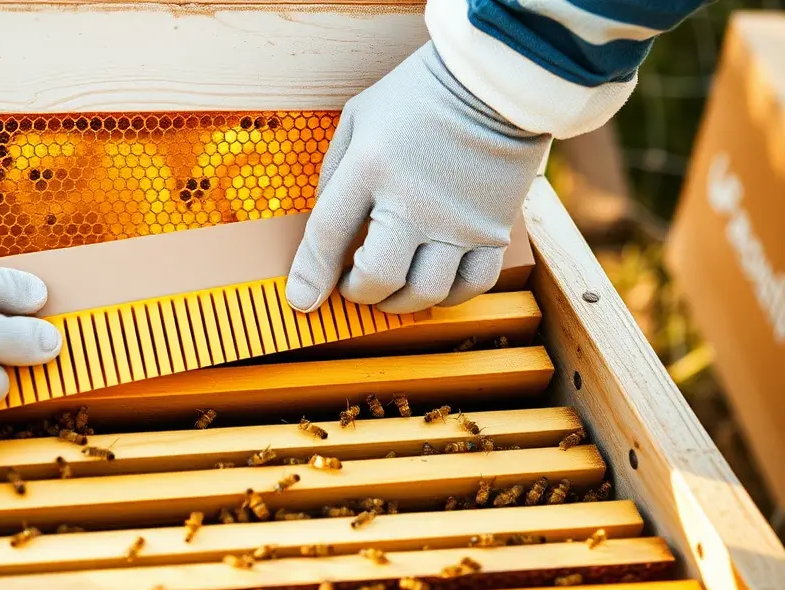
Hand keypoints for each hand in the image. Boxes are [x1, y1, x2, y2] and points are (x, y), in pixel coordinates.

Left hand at [285, 41, 550, 313]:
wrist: (496, 77)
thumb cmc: (419, 94)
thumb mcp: (358, 117)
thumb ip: (335, 174)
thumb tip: (328, 232)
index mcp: (371, 167)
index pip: (328, 236)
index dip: (310, 276)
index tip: (302, 299)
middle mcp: (414, 200)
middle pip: (379, 277)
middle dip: (357, 293)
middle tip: (353, 285)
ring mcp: (458, 219)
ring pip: (425, 291)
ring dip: (399, 301)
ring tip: (391, 289)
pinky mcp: (496, 227)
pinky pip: (472, 285)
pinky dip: (448, 296)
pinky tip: (433, 282)